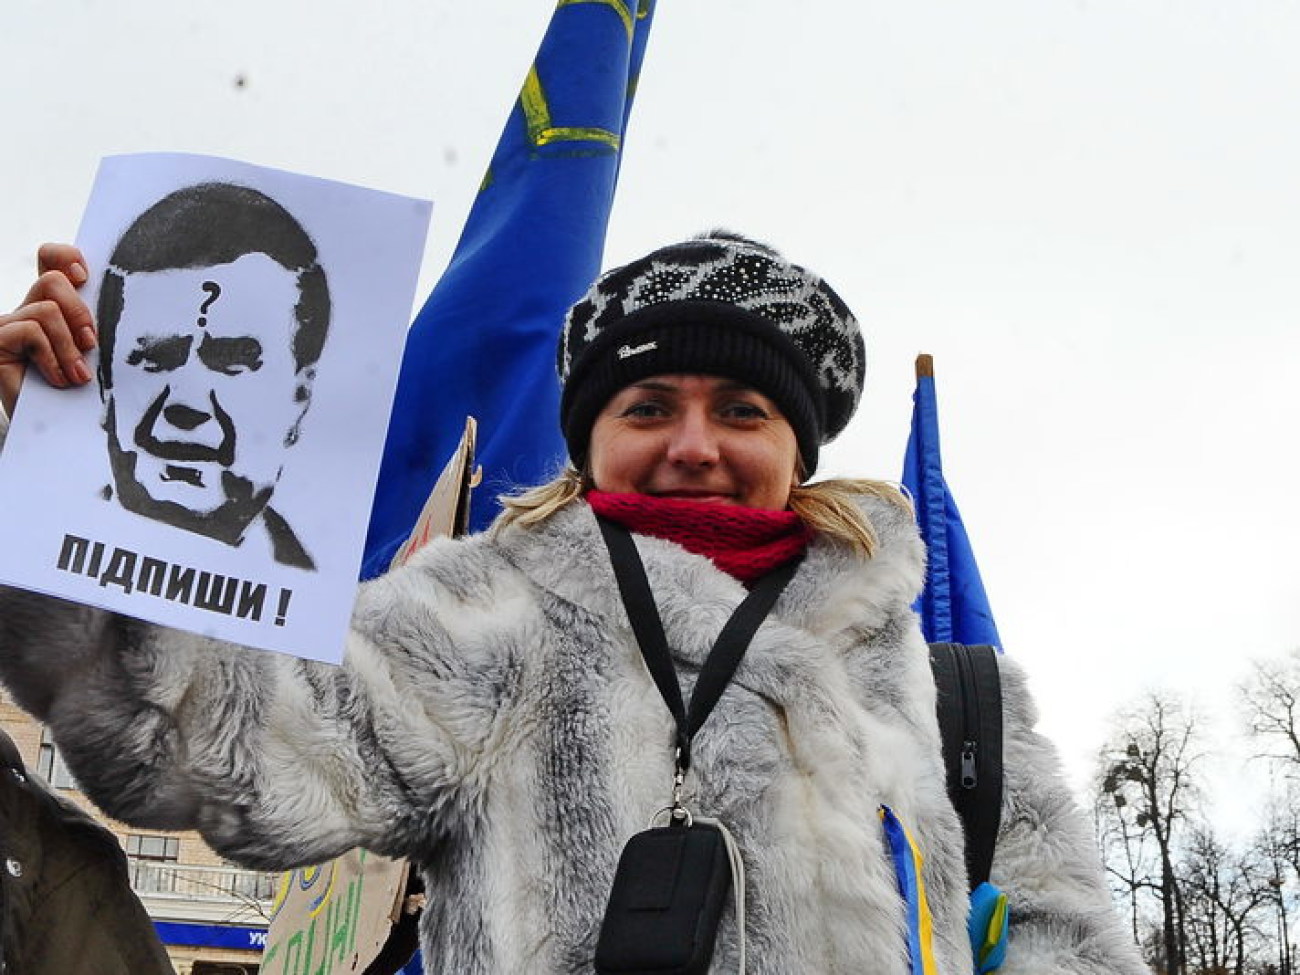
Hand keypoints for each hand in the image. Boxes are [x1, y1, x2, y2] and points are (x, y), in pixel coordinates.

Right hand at [0, 244, 96, 416]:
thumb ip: (95, 330)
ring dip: (69, 346)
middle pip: (52, 280)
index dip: (65, 257)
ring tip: (77, 374)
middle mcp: (28, 309)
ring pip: (46, 309)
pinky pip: (30, 331)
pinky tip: (58, 379)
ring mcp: (10, 324)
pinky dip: (51, 357)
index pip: (50, 261)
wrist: (49, 428)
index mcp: (53, 306)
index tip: (85, 277)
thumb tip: (130, 314)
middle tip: (92, 343)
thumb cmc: (76, 392)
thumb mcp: (90, 355)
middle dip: (79, 311)